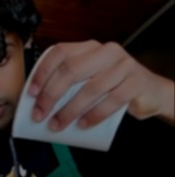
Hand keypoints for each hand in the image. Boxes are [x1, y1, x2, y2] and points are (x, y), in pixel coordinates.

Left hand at [27, 40, 173, 129]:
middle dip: (50, 95)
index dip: (42, 73)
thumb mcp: (87, 80)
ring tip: (57, 124)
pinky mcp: (137, 82)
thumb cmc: (110, 88)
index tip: (31, 94)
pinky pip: (112, 100)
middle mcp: (106, 52)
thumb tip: (37, 106)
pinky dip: (94, 115)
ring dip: (69, 110)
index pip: (59, 52)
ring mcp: (124, 65)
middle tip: (39, 115)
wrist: (148, 92)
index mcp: (89, 48)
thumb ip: (67, 85)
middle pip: (71, 70)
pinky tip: (82, 124)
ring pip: (91, 88)